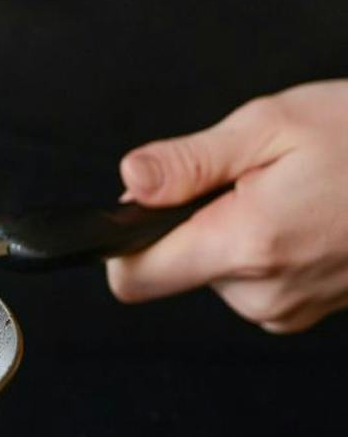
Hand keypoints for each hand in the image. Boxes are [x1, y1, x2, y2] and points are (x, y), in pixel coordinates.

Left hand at [106, 80, 347, 332]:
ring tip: (291, 191)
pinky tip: (309, 215)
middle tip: (251, 178)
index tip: (139, 208)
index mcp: (245, 244)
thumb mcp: (270, 125)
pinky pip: (257, 282)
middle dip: (195, 220)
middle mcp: (265, 292)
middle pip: (175, 268)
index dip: (123, 240)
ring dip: (235, 231)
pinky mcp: (312, 310)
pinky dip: (267, 247)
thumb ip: (188, 162)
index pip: (134, 277)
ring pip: (217, 273)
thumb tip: (130, 181)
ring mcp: (292, 308)